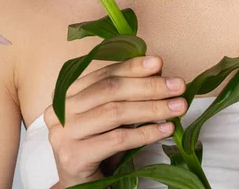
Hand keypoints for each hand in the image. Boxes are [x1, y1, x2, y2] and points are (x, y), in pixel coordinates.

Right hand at [44, 55, 187, 185]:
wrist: (81, 186)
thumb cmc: (97, 145)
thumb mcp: (109, 115)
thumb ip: (126, 93)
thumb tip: (157, 71)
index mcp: (68, 92)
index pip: (105, 74)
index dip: (133, 67)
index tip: (159, 62)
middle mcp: (61, 110)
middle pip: (111, 90)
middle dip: (149, 86)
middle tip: (177, 85)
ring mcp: (64, 133)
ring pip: (116, 113)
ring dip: (152, 108)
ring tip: (177, 107)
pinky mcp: (73, 156)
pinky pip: (117, 140)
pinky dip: (145, 134)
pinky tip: (165, 130)